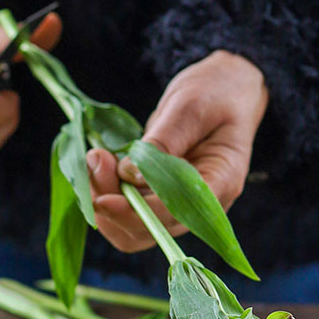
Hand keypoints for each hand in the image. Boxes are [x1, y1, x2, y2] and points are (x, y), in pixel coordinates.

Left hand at [87, 50, 268, 251]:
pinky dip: (106, 194)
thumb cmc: (216, 92)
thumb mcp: (190, 107)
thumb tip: (129, 175)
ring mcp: (178, 203)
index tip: (103, 198)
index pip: (176, 214)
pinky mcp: (158, 195)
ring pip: (132, 227)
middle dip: (114, 205)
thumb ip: (163, 141)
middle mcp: (200, 204)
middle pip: (150, 229)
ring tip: (95, 159)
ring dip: (105, 200)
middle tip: (96, 160)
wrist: (223, 88)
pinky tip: (99, 166)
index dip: (137, 213)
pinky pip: (127, 211)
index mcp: (220, 182)